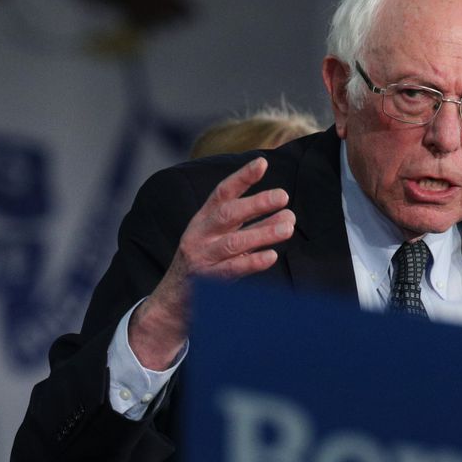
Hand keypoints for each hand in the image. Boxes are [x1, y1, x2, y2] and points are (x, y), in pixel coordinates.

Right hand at [128, 157, 293, 367]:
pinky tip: (271, 256)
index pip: (222, 192)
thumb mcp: (220, 236)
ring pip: (233, 243)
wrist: (174, 299)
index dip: (242, 177)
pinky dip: (252, 263)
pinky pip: (232, 270)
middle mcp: (200, 235)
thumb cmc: (205, 261)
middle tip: (283, 196)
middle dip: (256, 204)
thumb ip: (249, 224)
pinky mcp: (207, 281)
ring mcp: (202, 258)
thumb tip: (286, 212)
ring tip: (287, 226)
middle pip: (227, 214)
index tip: (262, 162)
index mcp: (203, 219)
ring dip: (262, 233)